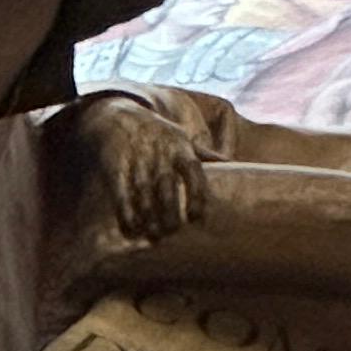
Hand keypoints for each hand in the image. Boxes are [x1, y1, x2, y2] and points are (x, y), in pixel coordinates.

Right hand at [86, 99, 205, 245]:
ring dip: (148, 215)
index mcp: (179, 147)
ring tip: (154, 235)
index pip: (193, 170)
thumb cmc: (158, 133)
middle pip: (166, 184)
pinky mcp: (115, 165)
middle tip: (172, 231)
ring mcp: (136, 159)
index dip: (197, 193)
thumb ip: (206, 154)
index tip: (197, 216)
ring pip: (143, 191)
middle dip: (170, 210)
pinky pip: (121, 191)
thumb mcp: (182, 139)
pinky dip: (126, 210)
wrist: (118, 115)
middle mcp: (159, 153)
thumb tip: (235, 164)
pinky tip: (131, 227)